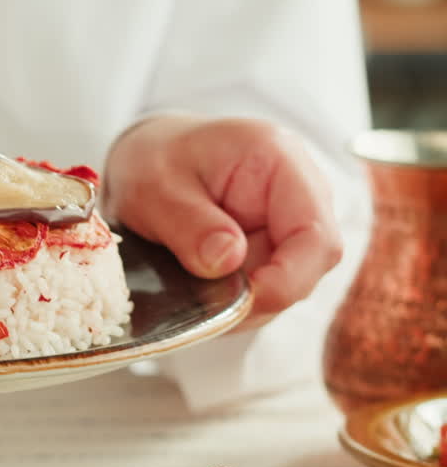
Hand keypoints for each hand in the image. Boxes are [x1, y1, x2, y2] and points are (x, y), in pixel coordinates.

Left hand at [103, 115, 342, 329]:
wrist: (151, 159)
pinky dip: (236, 300)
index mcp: (280, 161)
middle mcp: (301, 194)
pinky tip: (200, 290)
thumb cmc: (153, 161)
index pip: (315, 236)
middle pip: (308, 268)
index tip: (243, 301)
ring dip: (243, 303)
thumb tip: (227, 260)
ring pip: (288, 286)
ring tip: (192, 290)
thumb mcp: (153, 188)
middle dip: (260, 297)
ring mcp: (292, 224)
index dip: (287, 280)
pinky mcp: (276, 249)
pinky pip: (268, 289)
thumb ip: (189, 224)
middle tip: (206, 307)